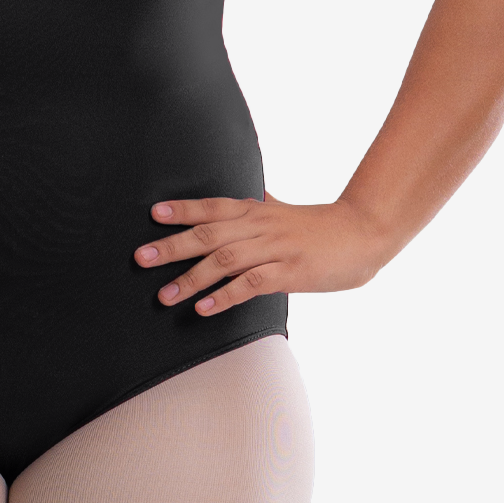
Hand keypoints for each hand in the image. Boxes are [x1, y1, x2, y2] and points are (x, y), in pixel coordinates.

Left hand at [133, 191, 391, 314]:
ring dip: (191, 278)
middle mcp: (261, 226)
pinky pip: (252, 284)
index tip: (153, 213)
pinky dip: (225, 296)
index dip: (183, 210)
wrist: (362, 234)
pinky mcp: (290, 272)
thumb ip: (263, 204)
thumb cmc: (320, 225)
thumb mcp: (284, 210)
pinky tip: (204, 308)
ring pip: (225, 261)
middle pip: (209, 234)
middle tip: (141, 258)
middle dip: (172, 246)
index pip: (212, 206)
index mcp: (256, 210)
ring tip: (165, 295)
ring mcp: (275, 249)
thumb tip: (250, 193)